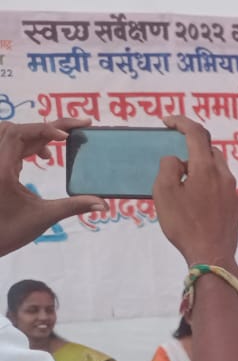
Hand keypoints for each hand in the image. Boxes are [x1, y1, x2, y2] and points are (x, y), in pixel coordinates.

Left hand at [0, 118, 105, 257]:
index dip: (45, 129)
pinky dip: (27, 144)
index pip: (19, 133)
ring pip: (9, 133)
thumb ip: (73, 206)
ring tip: (58, 143)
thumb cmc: (8, 232)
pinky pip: (8, 145)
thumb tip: (103, 204)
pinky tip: (44, 157)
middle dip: (45, 128)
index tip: (68, 136)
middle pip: (16, 129)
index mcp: (2, 168)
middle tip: (75, 131)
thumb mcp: (43, 218)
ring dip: (33, 134)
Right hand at [153, 116, 237, 272]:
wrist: (212, 255)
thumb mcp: (164, 193)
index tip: (167, 121)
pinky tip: (195, 197)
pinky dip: (207, 181)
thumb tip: (176, 159)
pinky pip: (220, 184)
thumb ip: (168, 168)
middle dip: (191, 145)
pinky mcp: (235, 205)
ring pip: (217, 166)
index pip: (196, 133)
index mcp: (206, 168)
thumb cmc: (185, 225)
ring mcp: (232, 191)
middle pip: (209, 149)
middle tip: (173, 152)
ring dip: (199, 164)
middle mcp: (224, 175)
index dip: (181, 122)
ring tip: (182, 178)